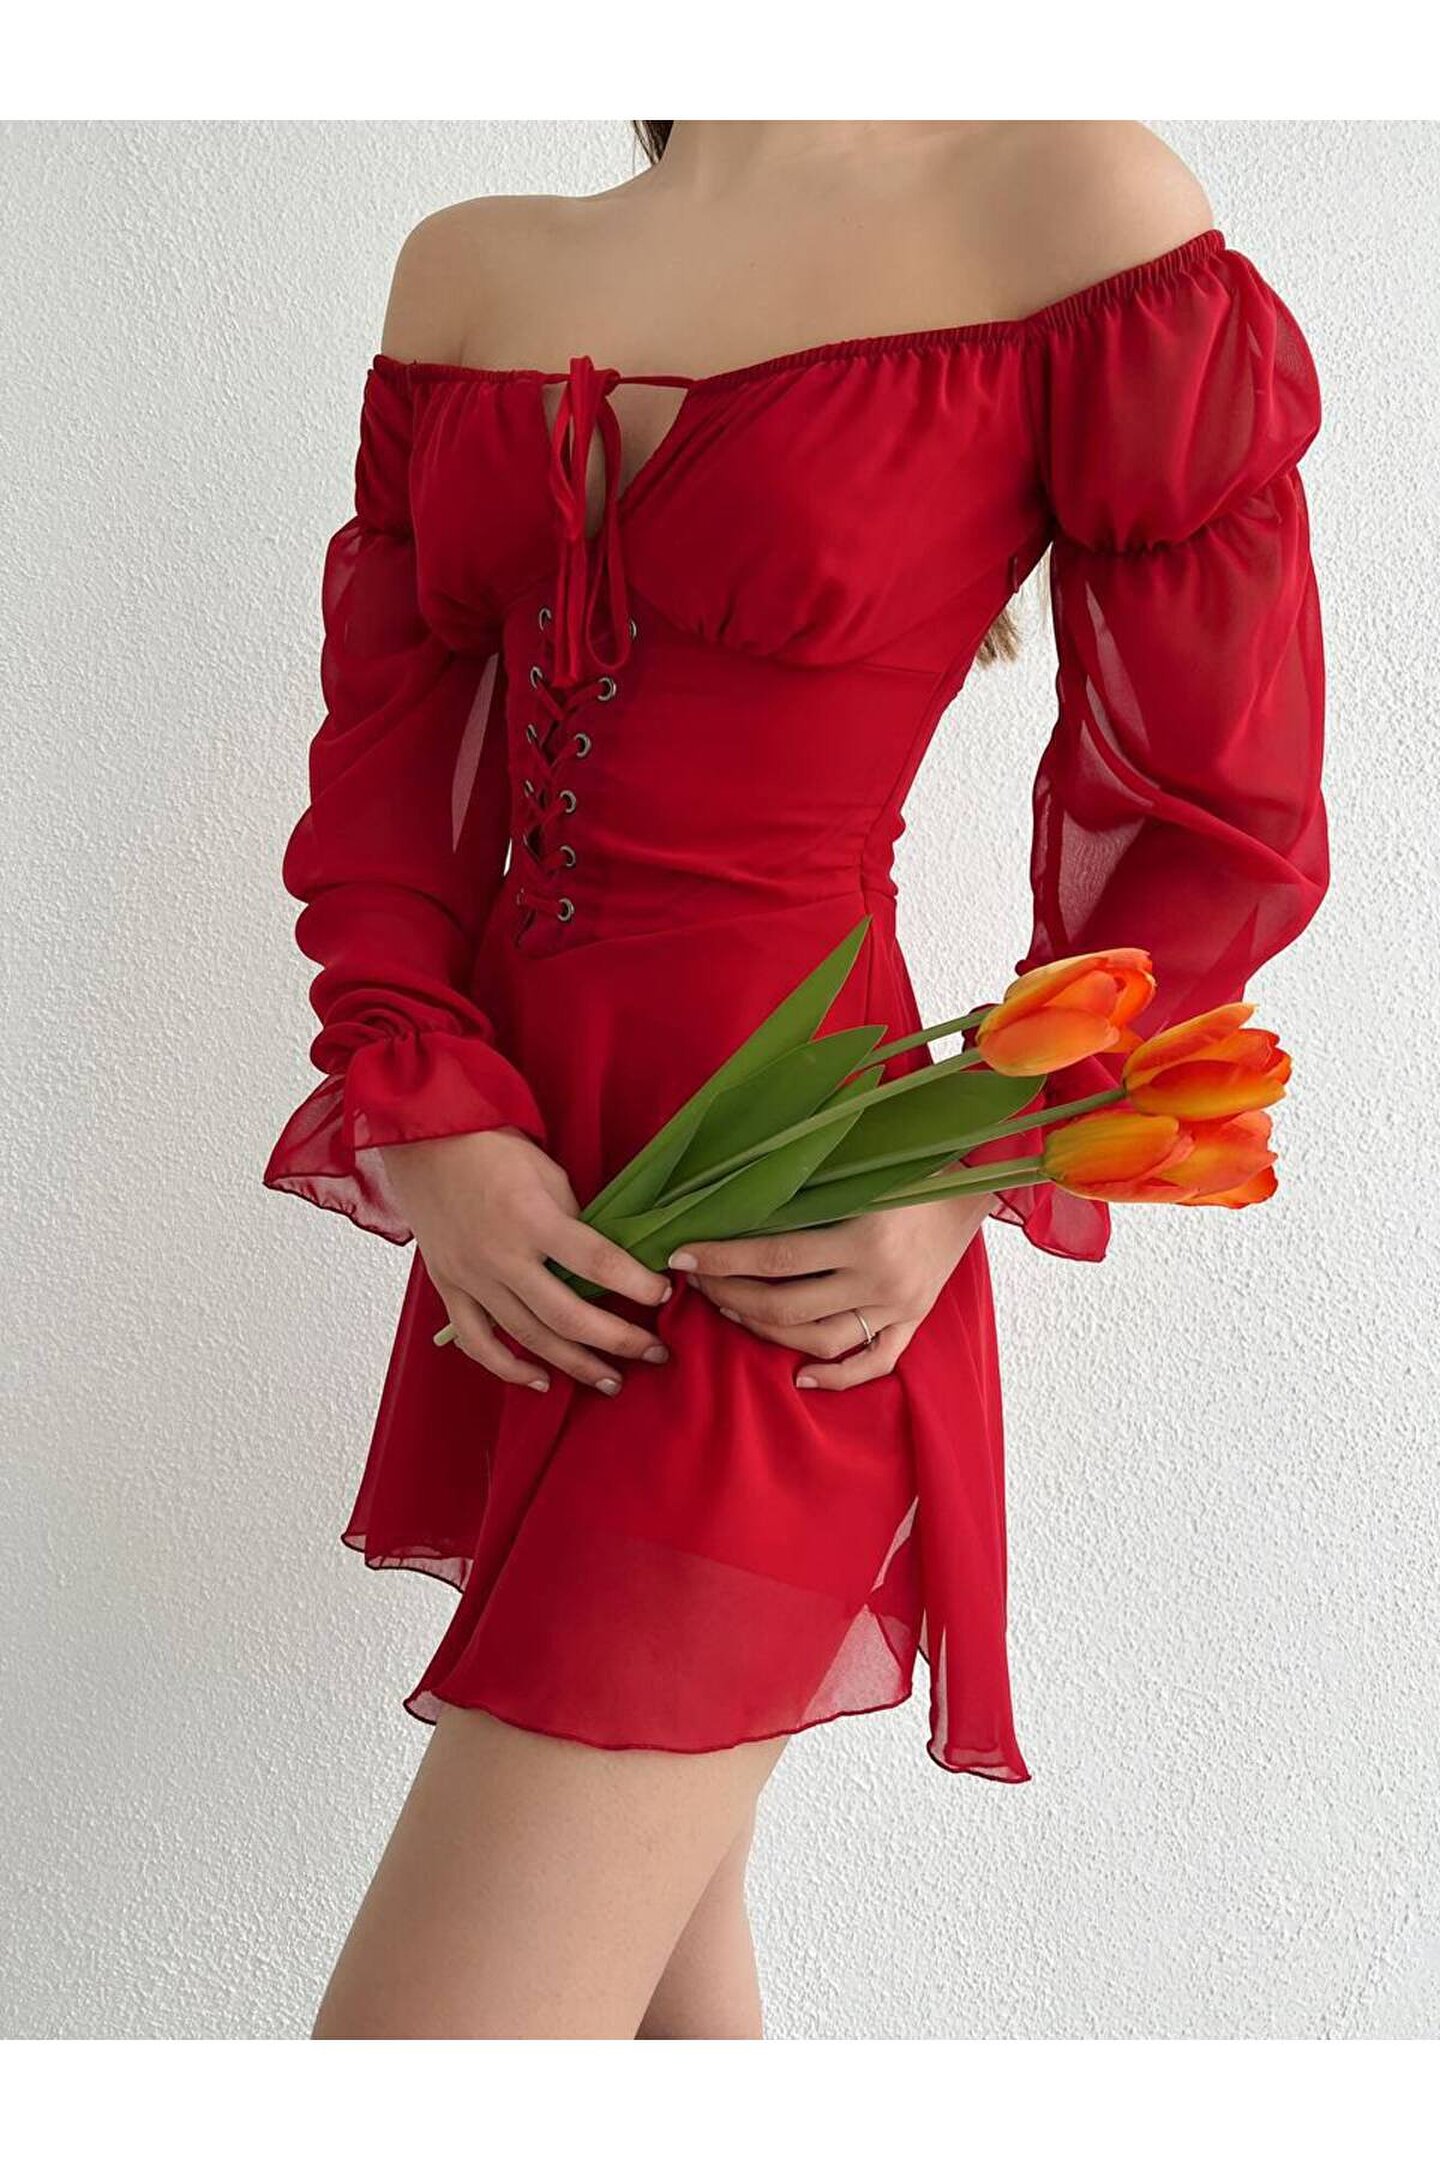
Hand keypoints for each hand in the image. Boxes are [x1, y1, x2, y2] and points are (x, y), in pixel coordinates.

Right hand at [378, 1127, 672, 1394]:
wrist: (425, 1140)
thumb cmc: (491, 1148)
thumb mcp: (548, 1173)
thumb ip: (574, 1221)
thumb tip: (604, 1263)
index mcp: (531, 1218)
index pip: (596, 1261)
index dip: (636, 1283)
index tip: (663, 1294)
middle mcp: (501, 1256)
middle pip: (567, 1315)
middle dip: (618, 1340)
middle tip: (655, 1353)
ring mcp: (471, 1278)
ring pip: (528, 1337)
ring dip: (574, 1364)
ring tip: (611, 1380)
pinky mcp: (449, 1288)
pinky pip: (477, 1341)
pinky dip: (508, 1368)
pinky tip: (541, 1381)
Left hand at [671, 1192, 998, 1391]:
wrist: (975, 1179)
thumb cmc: (908, 1162)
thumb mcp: (858, 1166)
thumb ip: (805, 1182)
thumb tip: (731, 1189)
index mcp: (864, 1236)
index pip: (774, 1258)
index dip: (722, 1259)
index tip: (681, 1255)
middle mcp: (880, 1279)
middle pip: (786, 1306)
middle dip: (731, 1295)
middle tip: (699, 1280)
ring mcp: (899, 1306)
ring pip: (818, 1340)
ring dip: (765, 1331)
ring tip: (732, 1309)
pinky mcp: (914, 1321)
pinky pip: (873, 1363)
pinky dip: (835, 1377)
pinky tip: (799, 1377)